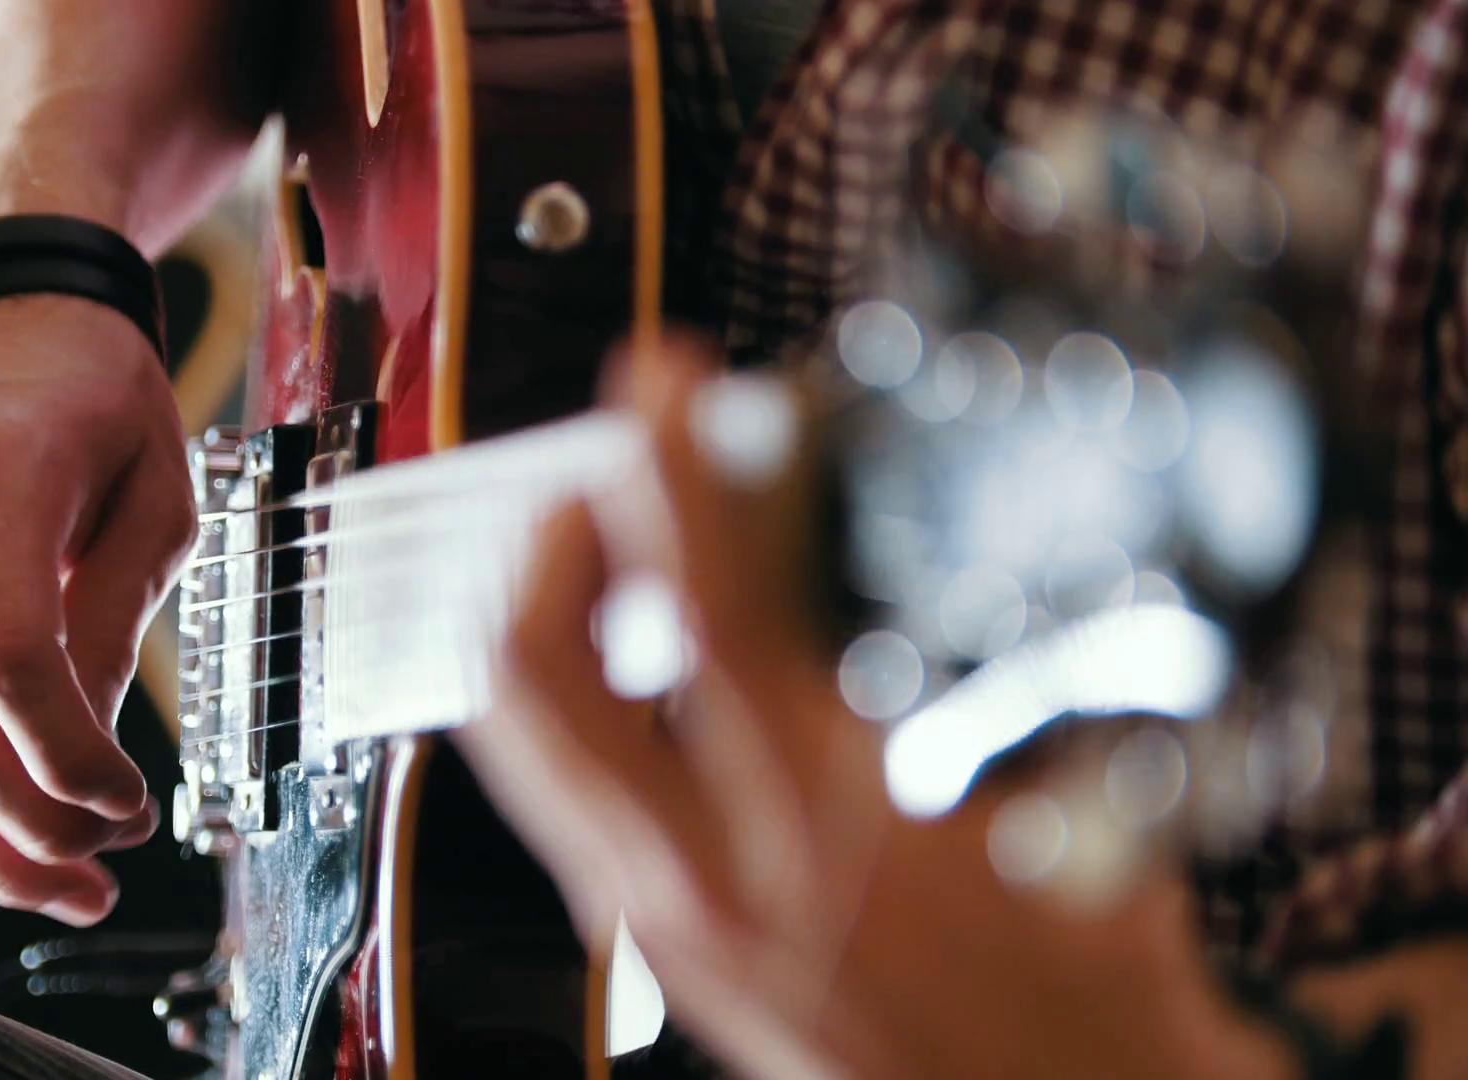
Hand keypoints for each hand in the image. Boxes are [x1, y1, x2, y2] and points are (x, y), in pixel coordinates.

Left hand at [456, 337, 1292, 1078]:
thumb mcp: (1051, 794)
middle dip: (541, 547)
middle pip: (536, 673)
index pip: (703, 598)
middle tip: (586, 482)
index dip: (665, 464)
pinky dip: (575, 718)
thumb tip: (881, 555)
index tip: (655, 381)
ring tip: (585, 563)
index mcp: (828, 817)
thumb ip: (960, 674)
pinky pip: (568, 809)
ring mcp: (665, 926)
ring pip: (524, 745)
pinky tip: (633, 686)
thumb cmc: (1082, 997)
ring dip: (535, 625)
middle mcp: (714, 873)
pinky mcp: (660, 962)